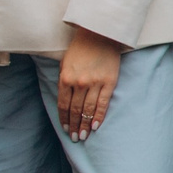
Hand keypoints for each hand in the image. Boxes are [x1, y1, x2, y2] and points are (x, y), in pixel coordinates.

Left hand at [56, 26, 125, 142]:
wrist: (100, 35)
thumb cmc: (81, 48)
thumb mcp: (65, 63)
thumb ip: (64, 81)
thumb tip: (65, 100)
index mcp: (65, 78)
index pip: (63, 105)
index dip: (64, 119)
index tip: (66, 129)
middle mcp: (79, 83)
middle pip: (75, 110)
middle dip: (74, 125)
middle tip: (75, 138)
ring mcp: (94, 83)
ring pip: (88, 110)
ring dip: (85, 124)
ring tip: (84, 135)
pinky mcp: (109, 82)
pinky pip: (103, 104)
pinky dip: (99, 116)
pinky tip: (96, 126)